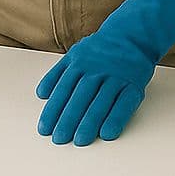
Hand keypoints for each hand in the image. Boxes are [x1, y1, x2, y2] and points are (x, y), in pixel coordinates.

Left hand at [35, 0, 174, 145]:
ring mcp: (115, 77)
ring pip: (99, 103)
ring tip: (80, 141)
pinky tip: (107, 134)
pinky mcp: (133, 85)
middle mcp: (95, 71)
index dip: (53, 110)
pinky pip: (123, 104)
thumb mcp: (75, 53)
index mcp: (78, 63)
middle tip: (59, 139)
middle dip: (67, 120)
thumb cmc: (100, 49)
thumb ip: (58, 73)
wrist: (133, 34)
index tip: (44, 128)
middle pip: (79, 99)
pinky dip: (115, 119)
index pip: (62, 90)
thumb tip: (41, 94)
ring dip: (89, 124)